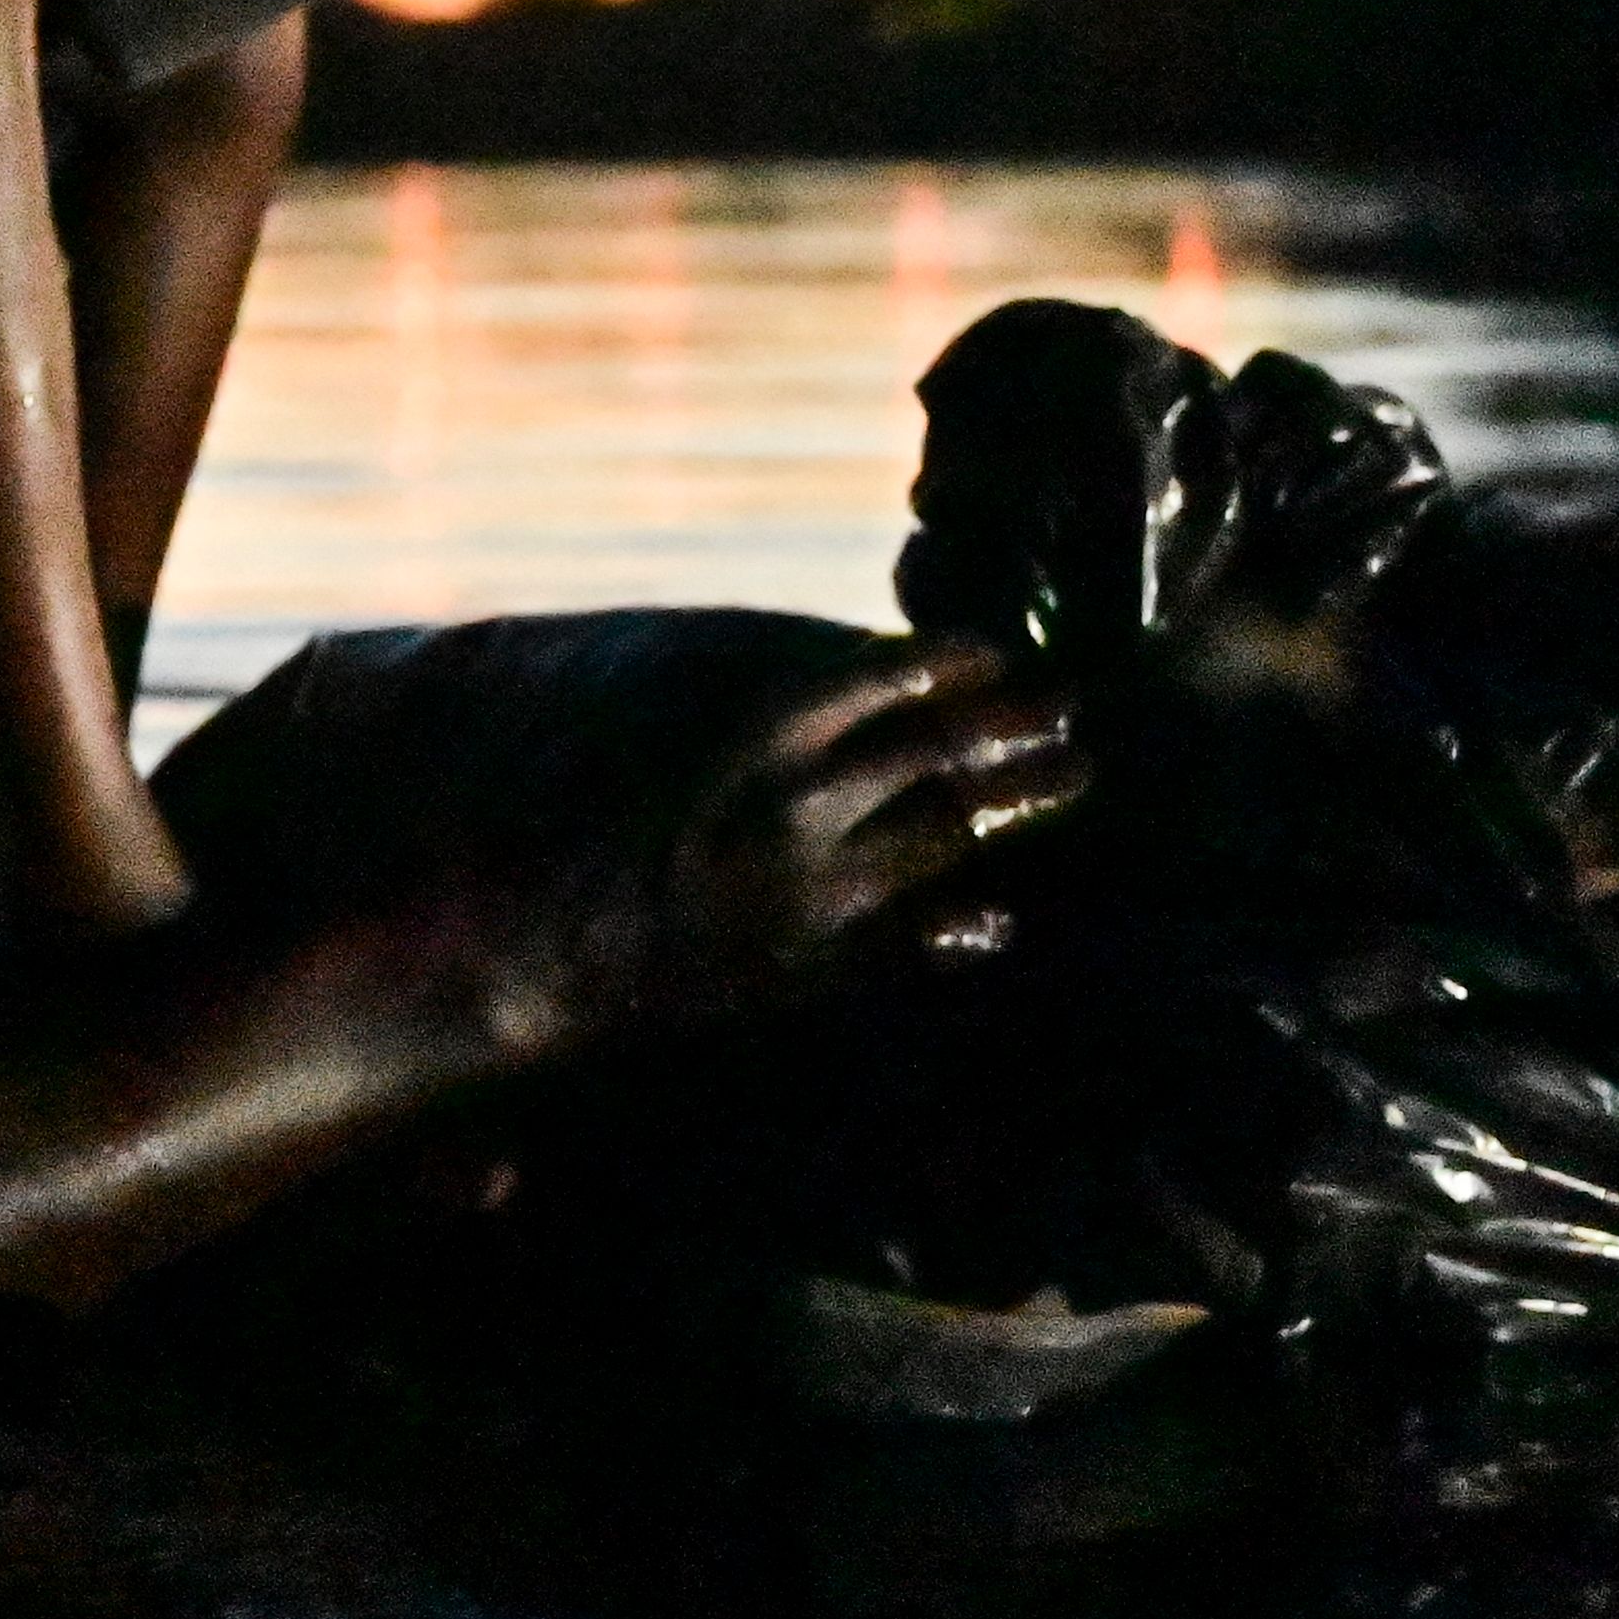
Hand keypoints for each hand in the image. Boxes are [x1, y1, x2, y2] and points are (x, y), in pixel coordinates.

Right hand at [523, 640, 1083, 1037]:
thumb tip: (845, 666)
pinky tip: (997, 923)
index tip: (1001, 652)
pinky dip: (958, 932)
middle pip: (942, 751)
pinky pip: (908, 948)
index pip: (892, 679)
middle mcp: (802, 801)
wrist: (540, 940)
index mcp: (762, 728)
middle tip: (1076, 706)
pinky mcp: (806, 965)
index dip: (959, 665)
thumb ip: (759, 702)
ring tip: (1077, 776)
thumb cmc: (587, 817)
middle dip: (1019, 724)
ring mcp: (812, 888)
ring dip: (1020, 800)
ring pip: (949, 832)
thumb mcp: (670, 728)